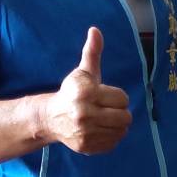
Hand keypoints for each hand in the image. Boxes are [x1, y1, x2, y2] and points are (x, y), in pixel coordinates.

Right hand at [44, 28, 131, 154]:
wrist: (50, 118)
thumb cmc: (72, 92)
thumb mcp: (83, 72)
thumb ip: (92, 53)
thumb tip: (96, 30)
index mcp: (85, 92)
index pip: (123, 98)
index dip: (116, 96)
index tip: (103, 96)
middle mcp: (84, 113)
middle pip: (125, 116)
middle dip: (118, 111)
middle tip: (104, 109)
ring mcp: (85, 132)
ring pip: (122, 130)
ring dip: (116, 125)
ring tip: (103, 119)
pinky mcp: (87, 146)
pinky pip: (114, 142)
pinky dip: (110, 136)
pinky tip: (98, 129)